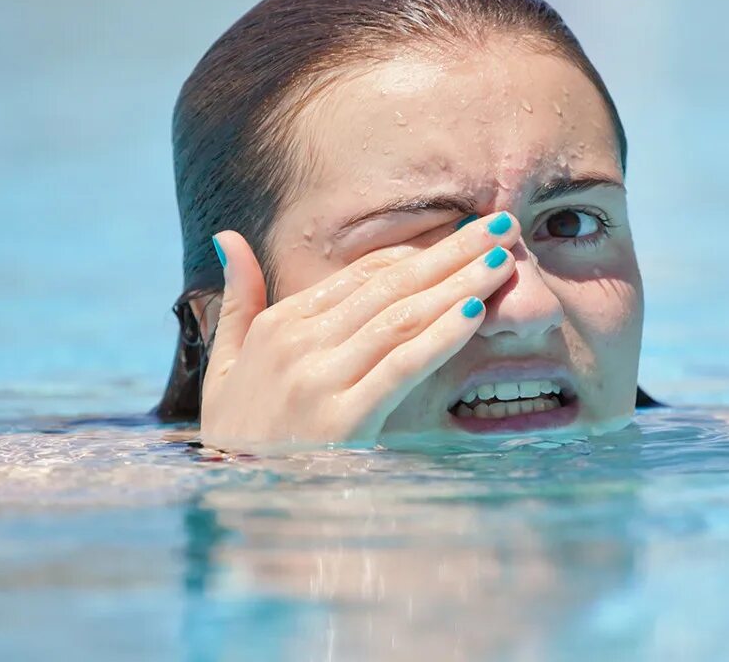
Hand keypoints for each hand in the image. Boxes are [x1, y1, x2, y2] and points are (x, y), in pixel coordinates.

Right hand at [199, 212, 519, 447]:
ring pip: (402, 318)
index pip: (364, 275)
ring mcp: (320, 379)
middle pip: (392, 285)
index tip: (466, 233)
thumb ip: (237, 299)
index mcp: (281, 325)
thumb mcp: (225, 364)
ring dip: (458, 285)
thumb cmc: (237, 437)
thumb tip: (229, 236)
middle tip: (503, 226)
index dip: (420, 250)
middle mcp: (300, 343)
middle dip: (453, 253)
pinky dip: (440, 337)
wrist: (231, 502)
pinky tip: (475, 312)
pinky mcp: (343, 419)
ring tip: (502, 261)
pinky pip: (402, 367)